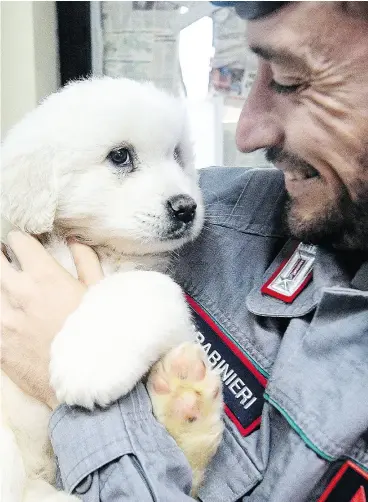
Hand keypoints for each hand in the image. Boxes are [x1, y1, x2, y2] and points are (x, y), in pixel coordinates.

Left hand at [1, 232, 102, 408]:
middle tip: (9, 261)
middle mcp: (18, 294)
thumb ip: (86, 261)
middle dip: (2, 257)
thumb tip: (74, 240)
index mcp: (44, 277)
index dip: (22, 240)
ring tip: (11, 291)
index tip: (25, 245)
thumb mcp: (100, 292)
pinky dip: (1, 313)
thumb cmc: (99, 334)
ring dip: (1, 286)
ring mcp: (4, 320)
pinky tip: (11, 316)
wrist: (88, 382)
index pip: (18, 242)